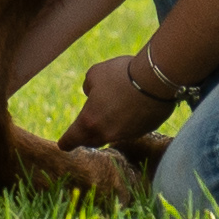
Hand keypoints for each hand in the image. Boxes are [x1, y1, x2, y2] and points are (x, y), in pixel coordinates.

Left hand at [62, 48, 178, 152]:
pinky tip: (131, 107)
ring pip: (112, 135)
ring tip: (111, 110)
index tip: (63, 145)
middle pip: (91, 141)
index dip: (66, 142)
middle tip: (83, 130)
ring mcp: (127, 134)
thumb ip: (88, 87)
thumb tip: (92, 94)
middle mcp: (107, 133)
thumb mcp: (95, 74)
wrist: (156, 79)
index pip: (72, 139)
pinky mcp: (144, 131)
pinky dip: (127, 122)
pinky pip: (131, 130)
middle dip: (86, 136)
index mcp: (89, 121)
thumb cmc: (121, 74)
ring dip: (108, 127)